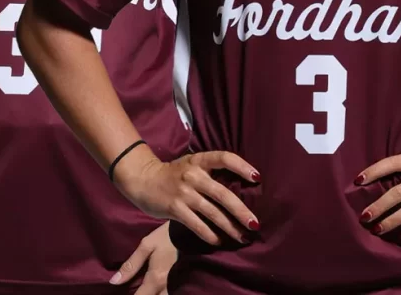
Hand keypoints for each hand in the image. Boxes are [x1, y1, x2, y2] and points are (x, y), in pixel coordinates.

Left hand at [111, 222, 174, 291]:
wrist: (188, 231)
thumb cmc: (165, 237)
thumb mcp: (146, 246)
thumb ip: (130, 265)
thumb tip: (114, 282)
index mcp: (155, 279)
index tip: (119, 294)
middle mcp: (165, 286)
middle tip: (132, 290)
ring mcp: (173, 285)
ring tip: (142, 290)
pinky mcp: (177, 282)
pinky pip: (167, 294)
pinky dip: (158, 294)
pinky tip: (152, 290)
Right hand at [115, 149, 258, 246]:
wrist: (143, 179)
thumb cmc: (173, 174)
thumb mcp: (192, 165)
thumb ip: (210, 173)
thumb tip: (239, 189)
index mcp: (199, 161)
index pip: (225, 158)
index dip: (242, 166)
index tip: (257, 178)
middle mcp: (193, 175)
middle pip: (223, 193)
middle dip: (241, 211)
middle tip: (255, 224)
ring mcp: (183, 192)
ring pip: (212, 212)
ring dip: (229, 227)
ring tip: (242, 237)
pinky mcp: (174, 208)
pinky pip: (196, 224)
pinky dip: (209, 234)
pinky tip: (219, 241)